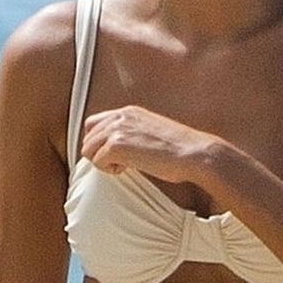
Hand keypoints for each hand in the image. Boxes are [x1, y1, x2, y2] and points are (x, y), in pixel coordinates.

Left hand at [78, 105, 227, 188]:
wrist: (195, 154)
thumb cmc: (182, 149)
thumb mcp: (154, 132)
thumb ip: (135, 133)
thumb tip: (123, 149)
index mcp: (129, 112)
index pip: (94, 123)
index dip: (99, 142)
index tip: (113, 154)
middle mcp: (120, 116)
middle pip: (88, 137)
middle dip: (98, 153)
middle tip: (119, 163)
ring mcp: (117, 130)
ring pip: (88, 149)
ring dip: (102, 162)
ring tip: (124, 167)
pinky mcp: (117, 146)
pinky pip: (97, 162)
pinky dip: (109, 170)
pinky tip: (126, 170)